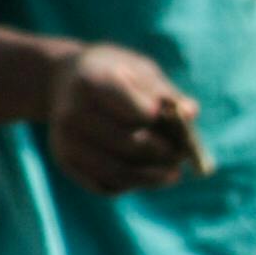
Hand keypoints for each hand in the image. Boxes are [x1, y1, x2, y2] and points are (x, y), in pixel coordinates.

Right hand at [43, 45, 204, 192]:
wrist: (63, 82)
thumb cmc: (112, 73)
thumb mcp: (138, 69)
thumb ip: (164, 92)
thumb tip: (191, 113)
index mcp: (93, 82)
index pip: (139, 113)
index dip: (164, 122)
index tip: (178, 122)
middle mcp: (73, 113)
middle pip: (130, 145)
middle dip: (164, 154)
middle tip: (182, 156)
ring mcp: (65, 141)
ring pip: (117, 172)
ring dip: (151, 178)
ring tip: (173, 175)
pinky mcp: (65, 162)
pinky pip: (104, 185)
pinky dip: (131, 185)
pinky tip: (145, 176)